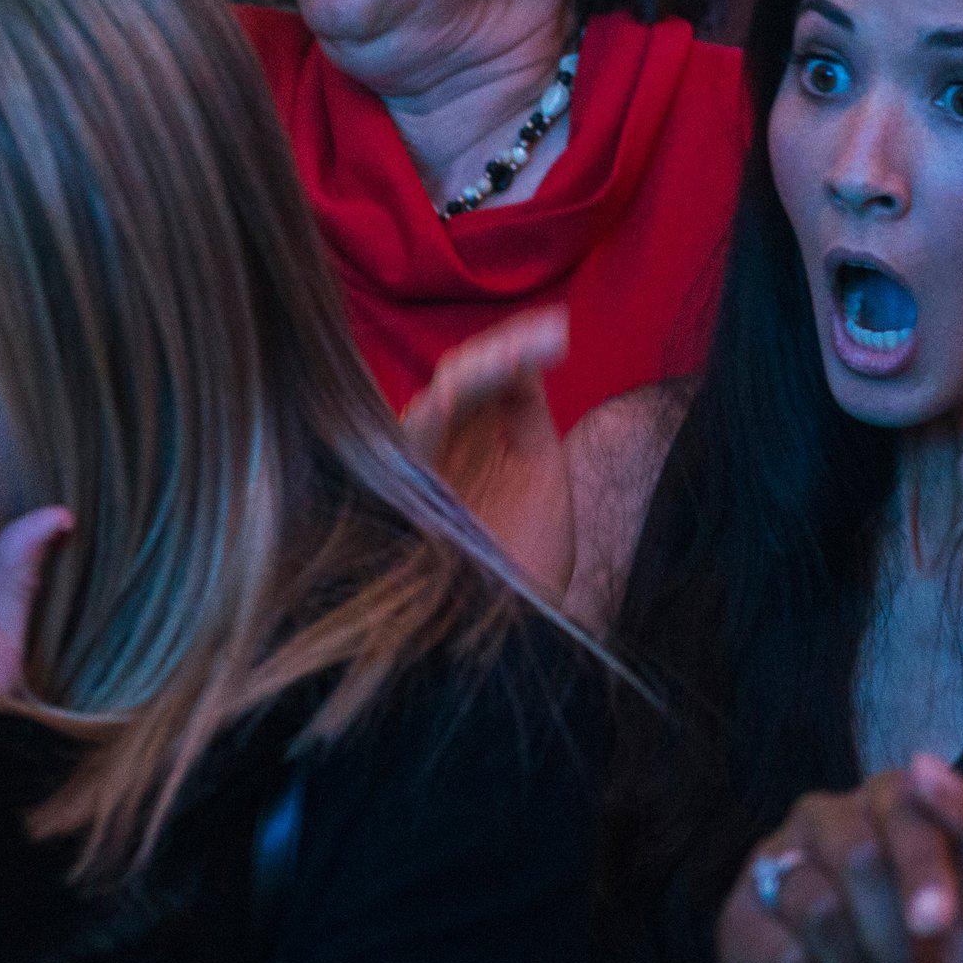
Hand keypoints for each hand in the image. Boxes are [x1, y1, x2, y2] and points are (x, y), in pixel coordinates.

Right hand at [397, 307, 574, 590]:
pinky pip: (412, 437)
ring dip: (482, 369)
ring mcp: (419, 470)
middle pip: (457, 379)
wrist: (517, 631)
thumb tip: (523, 354)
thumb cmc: (526, 564)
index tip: (559, 331)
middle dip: (503, 351)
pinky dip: (442, 407)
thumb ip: (526, 415)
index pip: (482, 378)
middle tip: (549, 334)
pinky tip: (471, 386)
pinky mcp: (403, 491)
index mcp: (469, 444)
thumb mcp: (539, 473)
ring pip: (437, 398)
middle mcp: (440, 451)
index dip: (515, 349)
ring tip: (524, 351)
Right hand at [721, 758, 962, 962]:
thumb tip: (923, 762)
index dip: (923, 868)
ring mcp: (778, 872)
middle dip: (899, 941)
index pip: (904, 801)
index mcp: (897, 807)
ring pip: (817, 906)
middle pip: (854, 851)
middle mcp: (832, 823)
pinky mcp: (739, 929)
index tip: (937, 925)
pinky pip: (780, 954)